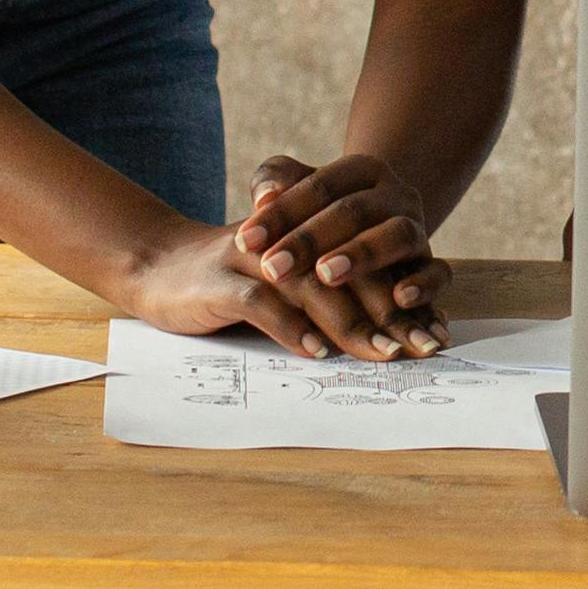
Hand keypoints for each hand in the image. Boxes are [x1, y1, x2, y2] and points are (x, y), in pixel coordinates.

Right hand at [120, 212, 395, 359]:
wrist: (156, 266)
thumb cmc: (230, 281)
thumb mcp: (281, 282)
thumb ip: (326, 297)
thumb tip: (385, 334)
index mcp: (308, 235)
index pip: (365, 266)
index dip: (400, 298)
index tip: (431, 333)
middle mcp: (286, 241)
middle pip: (348, 275)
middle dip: (389, 313)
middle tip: (419, 348)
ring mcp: (253, 258)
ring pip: (312, 288)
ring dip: (351, 324)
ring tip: (383, 353)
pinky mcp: (220, 281)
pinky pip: (262, 302)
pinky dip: (292, 328)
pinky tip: (316, 351)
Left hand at [228, 152, 453, 355]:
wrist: (379, 226)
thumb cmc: (323, 213)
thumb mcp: (298, 191)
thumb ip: (274, 183)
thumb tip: (263, 196)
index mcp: (361, 171)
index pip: (319, 186)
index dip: (281, 213)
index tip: (244, 241)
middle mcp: (394, 195)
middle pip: (355, 211)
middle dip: (309, 240)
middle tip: (272, 268)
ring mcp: (416, 228)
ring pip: (398, 235)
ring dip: (362, 255)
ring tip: (325, 275)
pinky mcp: (432, 263)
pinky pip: (440, 272)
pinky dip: (424, 284)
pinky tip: (400, 298)